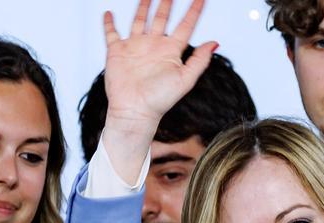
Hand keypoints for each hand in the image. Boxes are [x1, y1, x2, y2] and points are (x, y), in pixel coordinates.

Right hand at [102, 0, 215, 132]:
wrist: (134, 111)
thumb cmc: (159, 100)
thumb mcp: (185, 79)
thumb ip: (199, 61)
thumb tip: (214, 43)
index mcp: (170, 51)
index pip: (185, 26)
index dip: (194, 11)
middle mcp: (153, 46)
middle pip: (161, 18)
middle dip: (166, 3)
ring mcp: (135, 47)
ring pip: (139, 20)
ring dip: (143, 7)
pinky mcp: (117, 52)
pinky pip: (112, 33)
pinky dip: (109, 23)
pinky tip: (109, 13)